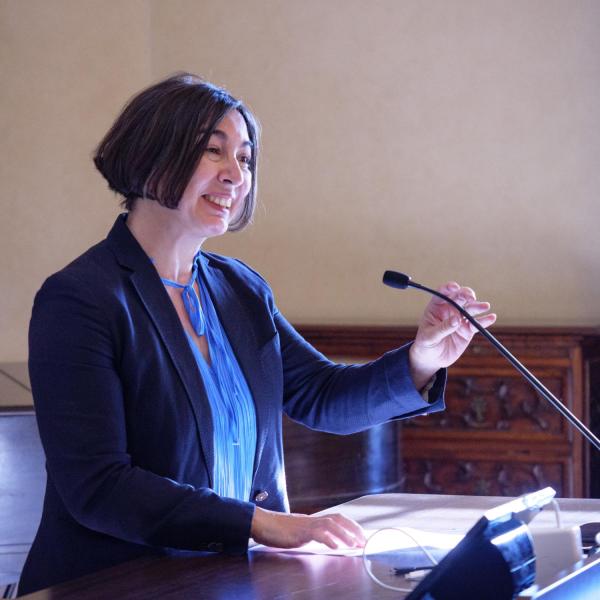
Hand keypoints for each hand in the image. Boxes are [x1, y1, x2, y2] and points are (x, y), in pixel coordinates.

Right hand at [250, 507, 365, 549]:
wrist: (261, 523)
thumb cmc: (276, 529)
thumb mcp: (298, 533)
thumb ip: (310, 535)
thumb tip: (323, 541)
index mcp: (312, 521)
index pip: (336, 518)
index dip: (350, 525)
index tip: (360, 534)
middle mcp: (312, 520)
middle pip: (337, 519)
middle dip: (353, 529)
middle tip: (363, 540)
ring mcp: (306, 524)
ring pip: (330, 525)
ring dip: (345, 535)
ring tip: (354, 544)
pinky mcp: (299, 532)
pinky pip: (317, 533)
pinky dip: (328, 539)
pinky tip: (335, 546)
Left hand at [409, 281, 496, 388]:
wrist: (432, 359)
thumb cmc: (425, 345)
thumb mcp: (430, 337)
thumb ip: (443, 328)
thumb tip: (456, 319)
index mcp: (436, 308)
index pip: (442, 293)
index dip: (449, 288)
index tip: (455, 287)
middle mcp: (449, 310)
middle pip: (459, 298)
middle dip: (466, 295)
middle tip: (471, 298)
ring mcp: (459, 319)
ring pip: (470, 309)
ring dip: (477, 306)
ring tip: (485, 306)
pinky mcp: (467, 330)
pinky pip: (477, 324)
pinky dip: (484, 321)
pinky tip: (491, 317)